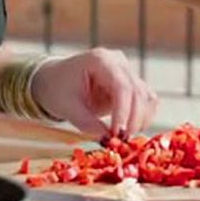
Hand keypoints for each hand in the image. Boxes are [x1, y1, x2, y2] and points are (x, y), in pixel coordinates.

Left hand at [30, 47, 158, 139]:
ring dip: (141, 119)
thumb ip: (87, 123)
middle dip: (134, 119)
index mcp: (100, 60)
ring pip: (146, 96)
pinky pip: (146, 101)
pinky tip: (131, 130)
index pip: (122, 86)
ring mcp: (126, 72)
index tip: (118, 133)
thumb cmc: (57, 89)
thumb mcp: (67, 107)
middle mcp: (118, 62)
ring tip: (125, 137)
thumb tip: (108, 139)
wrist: (53, 80)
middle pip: (138, 91)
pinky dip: (143, 117)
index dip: (123, 111)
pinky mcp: (130, 85)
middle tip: (122, 140)